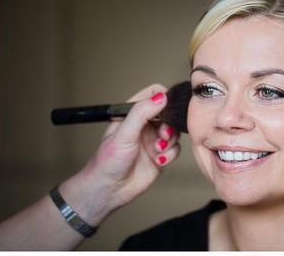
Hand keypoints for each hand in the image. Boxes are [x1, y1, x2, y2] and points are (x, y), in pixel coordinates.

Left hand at [60, 84, 180, 224]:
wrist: (109, 190)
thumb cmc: (108, 161)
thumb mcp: (124, 133)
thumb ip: (141, 113)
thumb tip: (160, 97)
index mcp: (132, 114)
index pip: (153, 94)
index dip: (164, 97)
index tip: (169, 107)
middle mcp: (144, 125)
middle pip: (169, 114)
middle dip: (169, 125)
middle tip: (163, 135)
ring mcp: (153, 140)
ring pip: (175, 132)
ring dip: (170, 141)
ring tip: (158, 151)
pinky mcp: (161, 155)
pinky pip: (176, 149)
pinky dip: (170, 155)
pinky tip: (159, 161)